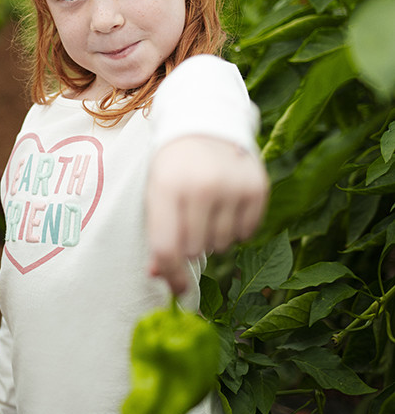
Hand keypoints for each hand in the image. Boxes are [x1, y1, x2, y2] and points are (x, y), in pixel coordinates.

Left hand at [146, 135, 268, 294]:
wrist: (205, 125)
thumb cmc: (173, 166)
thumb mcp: (155, 193)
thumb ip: (157, 232)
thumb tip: (158, 274)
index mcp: (166, 188)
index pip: (167, 247)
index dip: (171, 275)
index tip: (176, 288)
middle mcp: (200, 188)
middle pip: (196, 250)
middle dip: (191, 246)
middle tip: (189, 223)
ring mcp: (231, 187)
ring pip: (223, 244)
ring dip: (214, 236)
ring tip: (207, 208)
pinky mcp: (257, 187)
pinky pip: (247, 233)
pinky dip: (236, 228)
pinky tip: (226, 204)